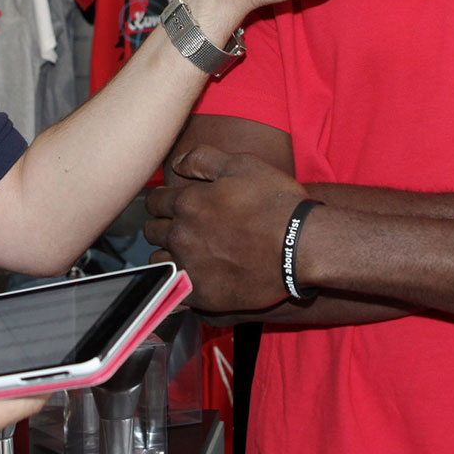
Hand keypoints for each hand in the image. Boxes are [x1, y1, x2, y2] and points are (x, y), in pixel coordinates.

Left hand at [144, 145, 310, 311]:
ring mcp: (190, 267)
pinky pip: (174, 290)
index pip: (154, 201)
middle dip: (164, 226)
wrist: (301, 246)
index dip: (164, 201)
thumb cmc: (275, 203)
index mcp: (187, 202)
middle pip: (153, 231)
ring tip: (186, 254)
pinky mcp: (202, 294)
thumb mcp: (242, 164)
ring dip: (168, 255)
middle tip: (183, 228)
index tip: (174, 205)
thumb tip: (176, 162)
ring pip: (158, 261)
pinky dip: (179, 283)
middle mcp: (181, 235)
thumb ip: (202, 158)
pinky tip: (193, 278)